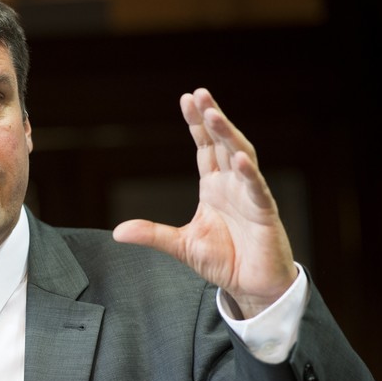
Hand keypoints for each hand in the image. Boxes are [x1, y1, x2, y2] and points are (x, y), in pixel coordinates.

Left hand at [113, 88, 296, 317]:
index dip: (197, 124)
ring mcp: (250, 196)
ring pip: (241, 157)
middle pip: (222, 143)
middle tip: (199, 94)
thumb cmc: (223, 261)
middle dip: (212, 118)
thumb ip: (152, 234)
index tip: (187, 99)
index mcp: (214, 187)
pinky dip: (248, 173)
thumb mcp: (180, 245)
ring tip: (214, 115)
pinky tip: (236, 158)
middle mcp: (233, 185)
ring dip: (228, 135)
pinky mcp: (264, 213)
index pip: (205, 148)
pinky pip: (256, 189)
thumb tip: (117, 232)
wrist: (251, 286)